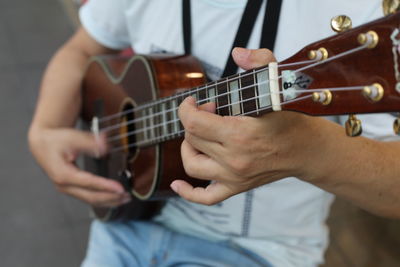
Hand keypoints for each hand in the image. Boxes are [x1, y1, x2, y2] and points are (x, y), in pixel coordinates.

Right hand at [28, 127, 130, 206]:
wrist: (42, 144)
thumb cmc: (56, 141)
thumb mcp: (72, 137)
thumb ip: (90, 142)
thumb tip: (105, 146)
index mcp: (63, 174)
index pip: (89, 183)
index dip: (106, 186)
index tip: (121, 188)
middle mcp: (64, 185)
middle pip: (91, 197)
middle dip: (111, 198)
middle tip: (127, 196)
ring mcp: (67, 189)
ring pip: (91, 200)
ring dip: (109, 201)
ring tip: (125, 199)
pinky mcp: (72, 189)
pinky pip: (89, 197)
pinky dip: (103, 198)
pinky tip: (115, 198)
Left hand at [171, 47, 323, 204]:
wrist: (308, 150)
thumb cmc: (292, 119)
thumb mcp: (279, 85)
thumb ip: (261, 62)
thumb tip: (237, 53)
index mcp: (240, 133)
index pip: (193, 122)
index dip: (186, 107)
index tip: (193, 101)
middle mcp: (234, 159)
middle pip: (191, 139)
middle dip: (193, 120)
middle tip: (208, 112)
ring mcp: (234, 176)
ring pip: (192, 163)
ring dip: (188, 146)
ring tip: (200, 136)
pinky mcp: (237, 187)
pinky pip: (206, 197)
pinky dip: (189, 193)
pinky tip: (177, 184)